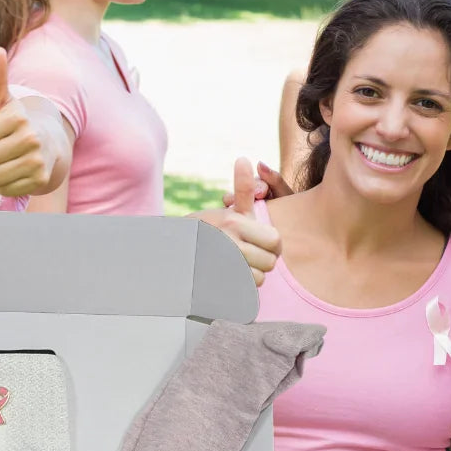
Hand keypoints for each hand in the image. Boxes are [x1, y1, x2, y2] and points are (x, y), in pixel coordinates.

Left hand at [0, 48, 52, 197]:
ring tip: (0, 163)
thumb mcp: (4, 101)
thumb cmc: (17, 123)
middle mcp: (30, 138)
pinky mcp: (40, 179)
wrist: (51, 145)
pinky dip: (3, 185)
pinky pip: (4, 189)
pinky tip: (12, 173)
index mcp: (17, 117)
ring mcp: (37, 160)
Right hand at [197, 158, 281, 286]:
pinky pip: (245, 292)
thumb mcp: (227, 210)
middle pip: (270, 263)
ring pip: (259, 279)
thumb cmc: (208, 230)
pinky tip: (230, 277)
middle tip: (247, 255)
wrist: (175, 253)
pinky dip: (241, 288)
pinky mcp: (217, 285)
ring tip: (236, 265)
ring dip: (251, 276)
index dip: (273, 246)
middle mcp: (228, 243)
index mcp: (234, 223)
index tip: (262, 244)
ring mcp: (221, 266)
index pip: (275, 241)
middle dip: (262, 261)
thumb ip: (243, 189)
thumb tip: (245, 158)